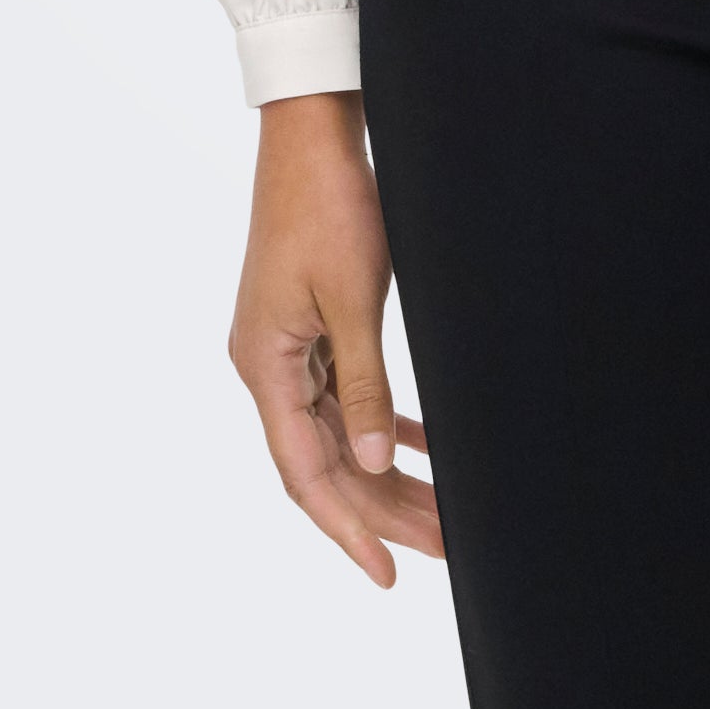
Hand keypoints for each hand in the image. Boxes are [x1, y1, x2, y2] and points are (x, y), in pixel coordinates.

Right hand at [228, 89, 443, 586]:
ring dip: (388, 473)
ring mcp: (287, 347)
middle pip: (327, 462)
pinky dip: (383, 423)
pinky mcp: (309, 326)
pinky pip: (345, 396)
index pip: (305, 473)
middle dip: (383, 510)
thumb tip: (374, 464)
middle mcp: (268, 366)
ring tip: (444, 514)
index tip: (387, 574)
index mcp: (264, 366)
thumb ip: (362, 385)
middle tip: (445, 548)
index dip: (347, 528)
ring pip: (339, 433)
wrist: (312, 134)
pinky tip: (423, 449)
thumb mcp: (351, 298)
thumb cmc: (329, 205)